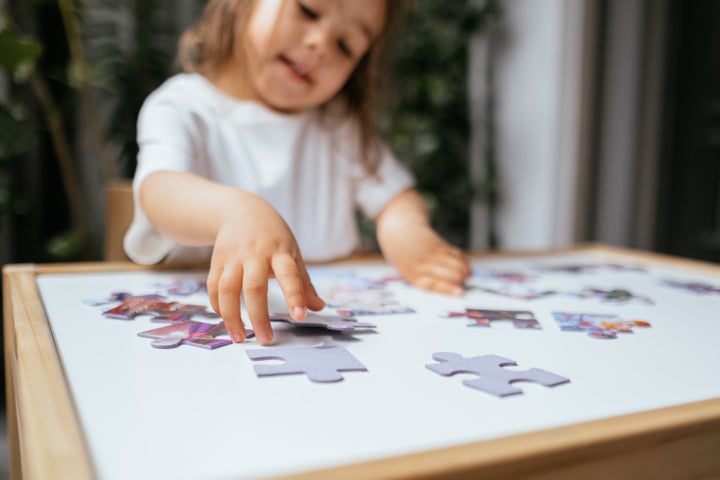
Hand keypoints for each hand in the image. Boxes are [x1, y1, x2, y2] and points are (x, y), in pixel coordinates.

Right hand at [206, 194, 324, 344]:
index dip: (294, 296)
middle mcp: (255, 254)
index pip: (289, 275)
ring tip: (239, 337)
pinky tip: (226, 319)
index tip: (300, 316)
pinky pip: (214, 286)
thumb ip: (303, 282)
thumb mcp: (293, 253)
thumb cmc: (273, 236)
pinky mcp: (217, 261)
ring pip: (228, 289)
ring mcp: (234, 257)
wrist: (241, 210)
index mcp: (280, 252)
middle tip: (265, 339)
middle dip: (259, 316)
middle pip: (254, 287)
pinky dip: (218, 305)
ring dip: (232, 316)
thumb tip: (318, 307)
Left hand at [376, 189, 470, 295]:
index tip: (461, 293)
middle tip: (465, 285)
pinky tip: (465, 267)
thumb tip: (452, 290)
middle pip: (449, 274)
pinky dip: (463, 261)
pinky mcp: (440, 244)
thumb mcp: (410, 275)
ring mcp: (433, 254)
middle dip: (461, 281)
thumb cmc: (406, 260)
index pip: (434, 285)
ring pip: (456, 264)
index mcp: (414, 277)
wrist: (399, 233)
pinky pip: (456, 254)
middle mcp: (424, 265)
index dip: (449, 289)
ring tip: (467, 277)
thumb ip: (428, 282)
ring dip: (465, 272)